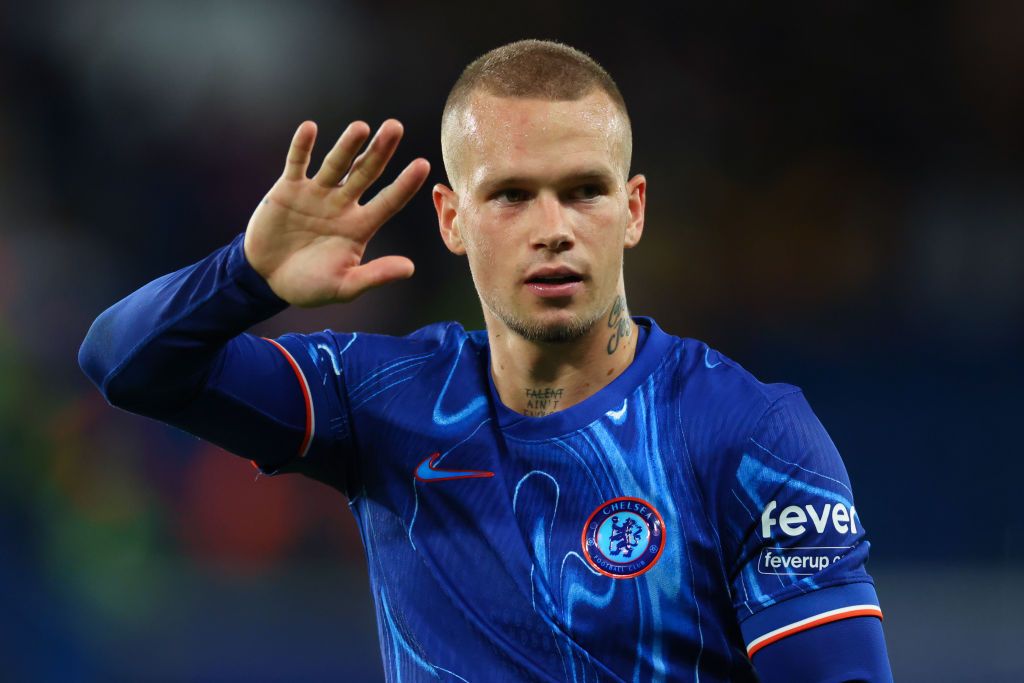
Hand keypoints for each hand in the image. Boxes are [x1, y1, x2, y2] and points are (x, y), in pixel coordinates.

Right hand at [243, 119, 429, 306]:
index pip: (388, 201)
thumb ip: (374, 275)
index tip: (423, 165)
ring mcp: (316, 193)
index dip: (405, 184)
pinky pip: (297, 163)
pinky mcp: (288, 189)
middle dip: (380, 151)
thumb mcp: (344, 287)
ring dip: (347, 145)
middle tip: (395, 127)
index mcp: (360, 226)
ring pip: (335, 164)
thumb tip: (410, 269)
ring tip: (361, 127)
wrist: (267, 279)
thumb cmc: (309, 286)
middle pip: (365, 173)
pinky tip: (309, 128)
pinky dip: (302, 147)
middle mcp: (342, 204)